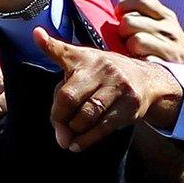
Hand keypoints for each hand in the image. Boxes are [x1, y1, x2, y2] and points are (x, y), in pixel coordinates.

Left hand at [35, 27, 183, 151]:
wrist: (146, 80)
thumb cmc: (103, 78)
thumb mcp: (84, 70)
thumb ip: (62, 92)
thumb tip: (60, 135)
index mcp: (84, 57)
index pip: (63, 51)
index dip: (49, 45)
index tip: (38, 36)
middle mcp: (101, 68)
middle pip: (69, 96)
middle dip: (59, 117)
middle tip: (59, 129)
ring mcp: (118, 86)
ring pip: (87, 115)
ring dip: (74, 130)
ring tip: (70, 136)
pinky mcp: (129, 105)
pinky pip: (103, 128)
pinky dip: (86, 140)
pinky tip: (77, 145)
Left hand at [117, 0, 183, 62]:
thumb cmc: (169, 47)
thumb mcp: (163, 26)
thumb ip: (144, 17)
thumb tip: (116, 14)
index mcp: (166, 16)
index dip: (124, 5)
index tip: (120, 16)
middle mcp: (169, 28)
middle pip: (129, 21)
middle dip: (122, 32)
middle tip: (127, 40)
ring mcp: (169, 48)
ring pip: (135, 41)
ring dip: (130, 49)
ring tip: (135, 53)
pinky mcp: (167, 67)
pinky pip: (144, 61)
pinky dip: (139, 64)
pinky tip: (143, 65)